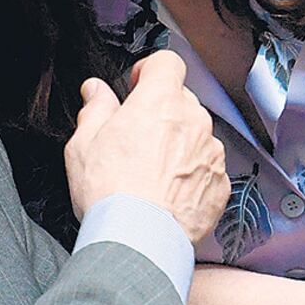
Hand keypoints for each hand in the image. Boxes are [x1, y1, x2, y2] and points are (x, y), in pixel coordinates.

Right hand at [64, 51, 228, 244]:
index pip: (167, 63)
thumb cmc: (110, 192)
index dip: (150, 71)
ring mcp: (211, 153)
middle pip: (181, 100)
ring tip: (150, 173)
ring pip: (196, 135)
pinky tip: (167, 193)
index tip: (136, 87)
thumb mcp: (84, 144)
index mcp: (160, 102)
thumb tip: (95, 92)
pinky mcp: (221, 183)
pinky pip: (207, 168)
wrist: (139, 240)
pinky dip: (191, 174)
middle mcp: (194, 121)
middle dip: (161, 112)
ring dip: (178, 144)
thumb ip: (95, 109)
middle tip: (135, 138)